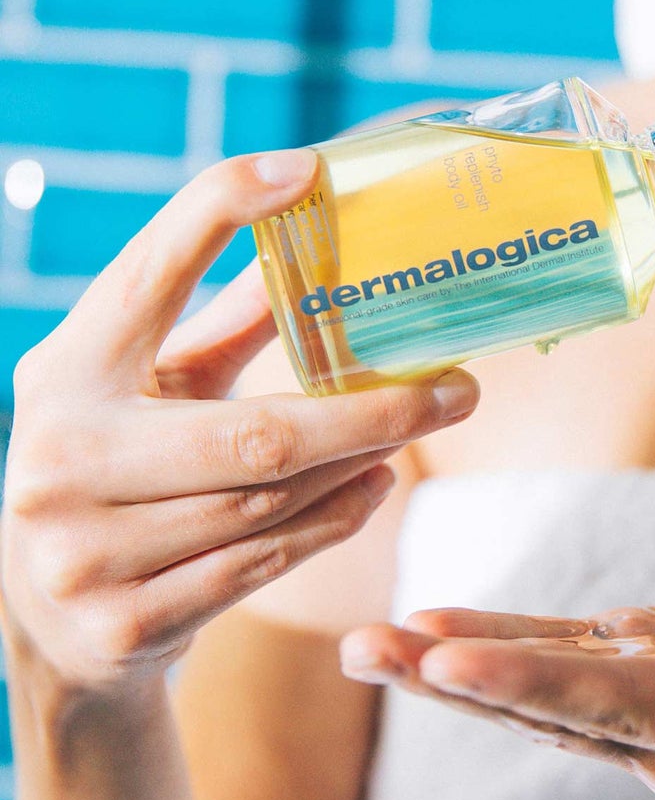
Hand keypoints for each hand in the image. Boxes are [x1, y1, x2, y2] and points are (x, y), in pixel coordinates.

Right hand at [0, 150, 480, 697]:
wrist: (49, 630)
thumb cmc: (121, 468)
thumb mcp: (153, 389)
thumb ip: (228, 322)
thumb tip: (320, 228)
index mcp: (63, 374)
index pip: (145, 276)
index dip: (217, 212)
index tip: (305, 170)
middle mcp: (61, 458)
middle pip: (258, 433)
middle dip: (376, 411)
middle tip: (460, 388)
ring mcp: (85, 551)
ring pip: (273, 502)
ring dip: (363, 464)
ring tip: (421, 428)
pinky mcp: (126, 623)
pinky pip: (264, 564)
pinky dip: (335, 522)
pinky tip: (376, 487)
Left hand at [339, 580, 654, 799]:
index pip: (624, 705)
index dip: (536, 681)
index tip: (451, 659)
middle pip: (555, 708)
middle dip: (460, 680)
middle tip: (363, 648)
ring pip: (541, 691)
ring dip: (454, 669)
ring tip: (369, 643)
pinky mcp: (650, 669)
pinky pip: (562, 657)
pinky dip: (499, 639)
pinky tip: (437, 624)